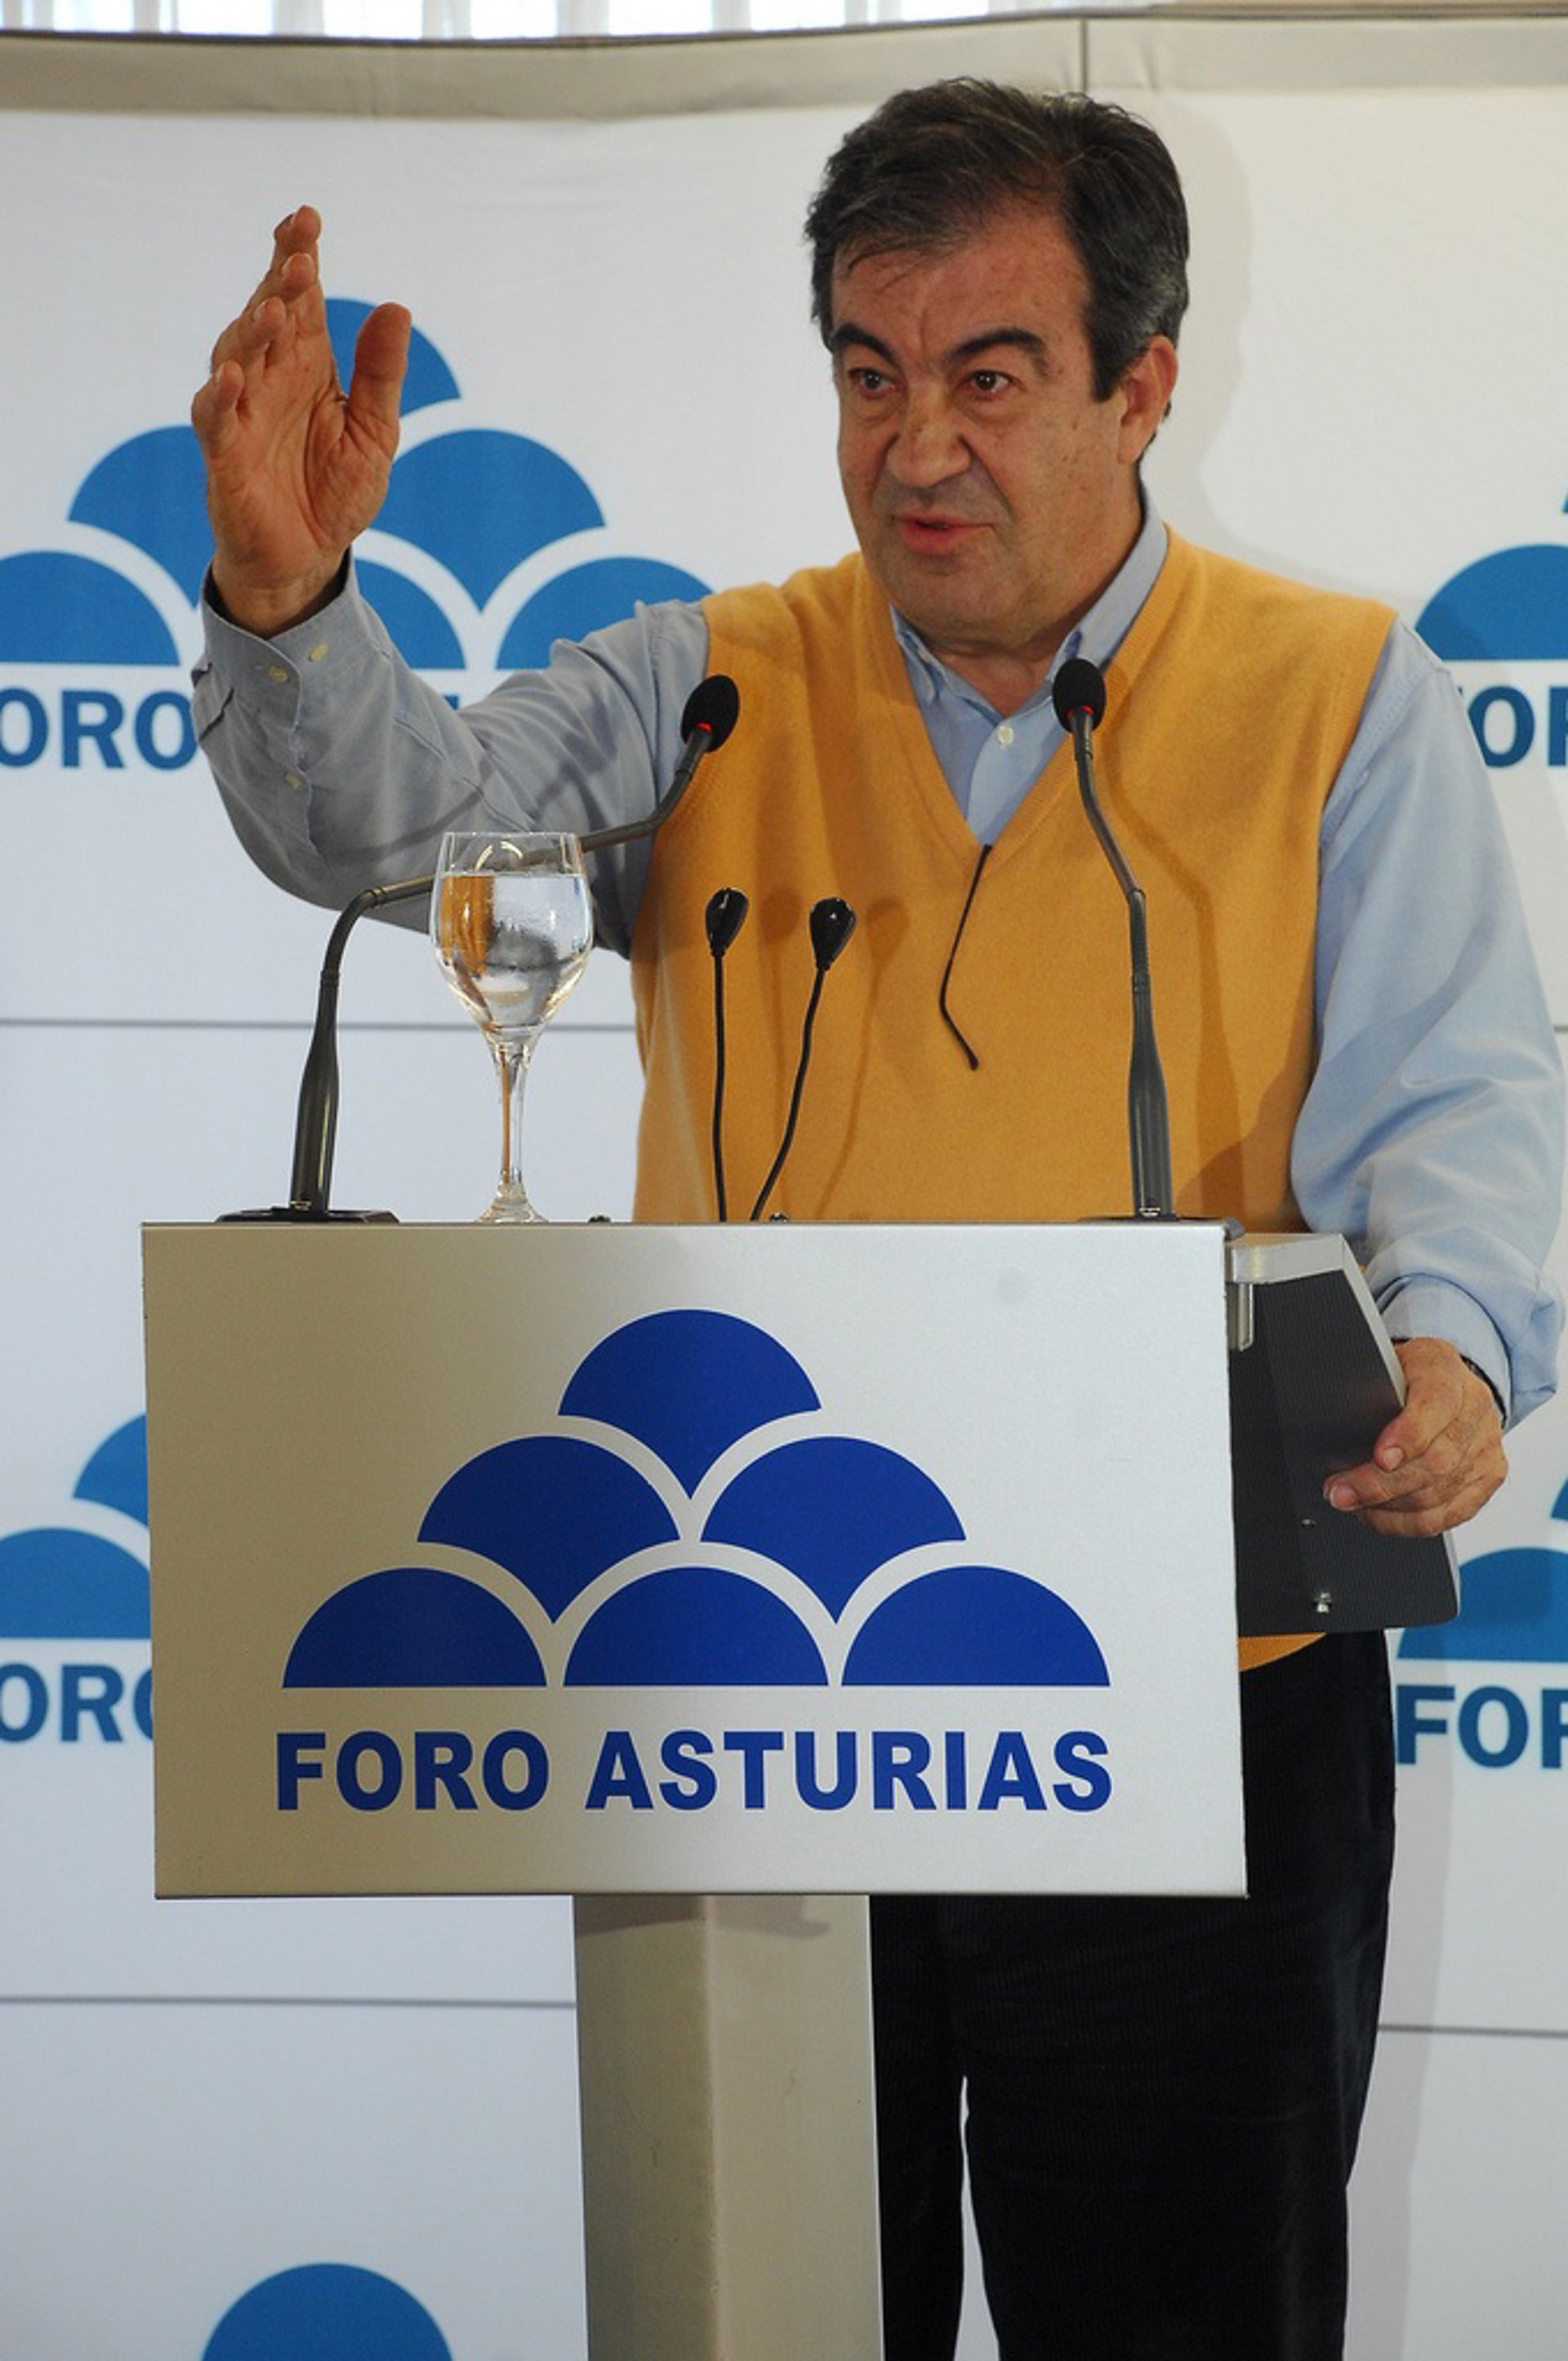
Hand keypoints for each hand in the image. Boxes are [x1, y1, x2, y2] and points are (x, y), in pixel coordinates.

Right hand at [191, 206, 409, 635]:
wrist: (308, 559)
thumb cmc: (335, 490)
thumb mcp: (376, 431)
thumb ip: (381, 373)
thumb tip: (397, 307)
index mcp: (307, 364)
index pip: (301, 300)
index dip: (299, 257)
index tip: (308, 219)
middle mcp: (270, 378)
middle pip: (267, 316)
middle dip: (279, 283)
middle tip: (300, 257)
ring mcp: (243, 413)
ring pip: (237, 357)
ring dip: (252, 331)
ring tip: (273, 308)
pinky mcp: (223, 456)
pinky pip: (215, 420)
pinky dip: (219, 397)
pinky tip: (232, 375)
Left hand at [1323, 1335, 1505, 1537]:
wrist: (1449, 1383)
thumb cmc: (1405, 1376)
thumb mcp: (1381, 1365)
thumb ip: (1366, 1389)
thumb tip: (1331, 1423)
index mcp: (1444, 1368)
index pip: (1436, 1404)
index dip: (1409, 1436)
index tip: (1379, 1458)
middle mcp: (1474, 1407)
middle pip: (1435, 1461)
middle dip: (1379, 1484)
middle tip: (1339, 1492)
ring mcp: (1486, 1445)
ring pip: (1438, 1494)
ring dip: (1387, 1508)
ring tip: (1351, 1502)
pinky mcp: (1489, 1476)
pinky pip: (1448, 1516)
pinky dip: (1406, 1523)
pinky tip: (1378, 1515)